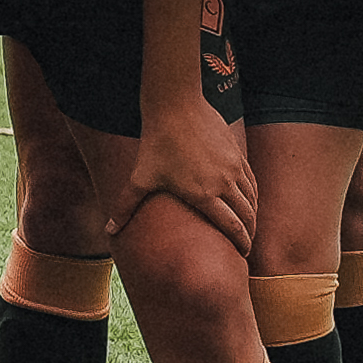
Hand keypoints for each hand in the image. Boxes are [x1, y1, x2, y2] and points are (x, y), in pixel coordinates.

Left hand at [125, 108, 259, 258]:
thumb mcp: (140, 178)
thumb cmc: (156, 144)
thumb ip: (125, 207)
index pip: (232, 226)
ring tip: (249, 225)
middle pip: (247, 215)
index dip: (241, 243)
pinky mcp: (236, 154)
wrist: (176, 107)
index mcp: (204, 194)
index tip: (243, 254)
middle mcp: (224, 183)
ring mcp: (233, 167)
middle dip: (250, 233)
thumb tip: (109, 231)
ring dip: (253, 215)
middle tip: (247, 245)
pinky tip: (248, 200)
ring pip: (252, 198)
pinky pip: (251, 180)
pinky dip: (253, 195)